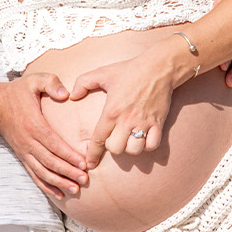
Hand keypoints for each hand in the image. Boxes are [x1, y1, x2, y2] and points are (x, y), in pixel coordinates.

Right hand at [0, 74, 89, 201]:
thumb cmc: (18, 91)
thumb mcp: (34, 80)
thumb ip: (51, 83)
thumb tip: (66, 94)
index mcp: (33, 123)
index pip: (53, 143)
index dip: (68, 155)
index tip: (83, 162)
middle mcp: (28, 141)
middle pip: (50, 161)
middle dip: (68, 172)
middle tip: (85, 179)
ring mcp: (24, 151)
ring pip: (42, 172)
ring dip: (59, 182)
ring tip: (75, 189)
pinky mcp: (22, 156)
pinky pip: (34, 175)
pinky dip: (46, 186)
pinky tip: (59, 194)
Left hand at [69, 48, 180, 168]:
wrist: (158, 67)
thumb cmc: (129, 70)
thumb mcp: (103, 72)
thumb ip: (83, 82)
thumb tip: (72, 96)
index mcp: (111, 110)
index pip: (99, 139)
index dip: (93, 154)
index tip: (90, 163)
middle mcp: (127, 120)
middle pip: (116, 149)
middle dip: (113, 147)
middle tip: (115, 138)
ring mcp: (144, 123)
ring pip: (134, 150)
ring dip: (130, 147)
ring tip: (129, 138)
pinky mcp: (158, 124)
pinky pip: (152, 146)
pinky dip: (147, 146)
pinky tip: (144, 138)